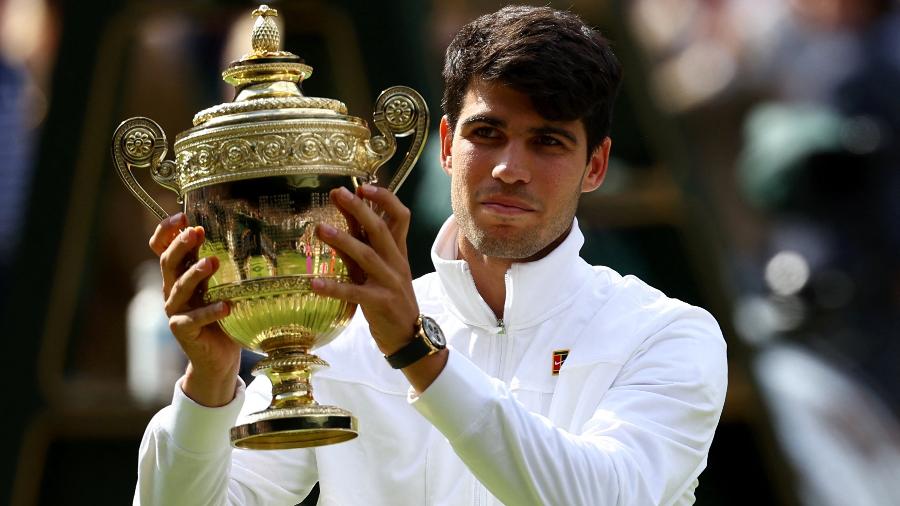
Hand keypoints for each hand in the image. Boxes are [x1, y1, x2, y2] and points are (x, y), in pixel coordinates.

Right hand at [150, 213, 239, 406]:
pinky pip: (192, 319)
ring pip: (178, 287)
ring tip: (212, 262)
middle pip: (168, 262)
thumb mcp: (222, 285)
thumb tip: (241, 232)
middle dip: (181, 245)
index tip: (183, 215)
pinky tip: (226, 306)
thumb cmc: (224, 316)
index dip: (166, 231)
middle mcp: (172, 289)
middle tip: (197, 231)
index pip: (162, 247)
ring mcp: (176, 310)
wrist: (219, 357)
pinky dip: (210, 311)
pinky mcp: (183, 331)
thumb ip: (221, 265)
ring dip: (195, 273)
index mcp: (180, 274)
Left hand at [311, 185, 419, 355]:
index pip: (400, 216)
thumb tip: (346, 216)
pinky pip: (354, 292)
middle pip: (381, 229)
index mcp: (398, 251)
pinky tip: (314, 283)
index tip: (363, 187)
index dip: (384, 199)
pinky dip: (334, 287)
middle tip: (337, 193)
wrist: (408, 335)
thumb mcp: (378, 268)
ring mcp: (390, 282)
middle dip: (360, 209)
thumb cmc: (389, 297)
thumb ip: (363, 244)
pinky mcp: (380, 303)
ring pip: (367, 256)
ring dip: (343, 241)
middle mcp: (396, 262)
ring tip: (320, 229)